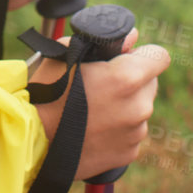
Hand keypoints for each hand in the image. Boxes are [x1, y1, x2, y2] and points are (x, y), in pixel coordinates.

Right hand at [32, 29, 171, 179]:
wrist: (32, 139)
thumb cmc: (45, 91)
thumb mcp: (66, 53)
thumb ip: (103, 41)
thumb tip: (131, 38)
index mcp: (127, 78)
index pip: (160, 56)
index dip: (143, 53)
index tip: (127, 57)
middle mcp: (139, 106)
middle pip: (150, 83)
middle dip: (133, 80)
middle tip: (104, 82)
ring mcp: (136, 133)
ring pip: (140, 109)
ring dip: (125, 105)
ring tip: (93, 108)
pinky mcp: (129, 154)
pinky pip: (131, 133)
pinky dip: (118, 128)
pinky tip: (93, 127)